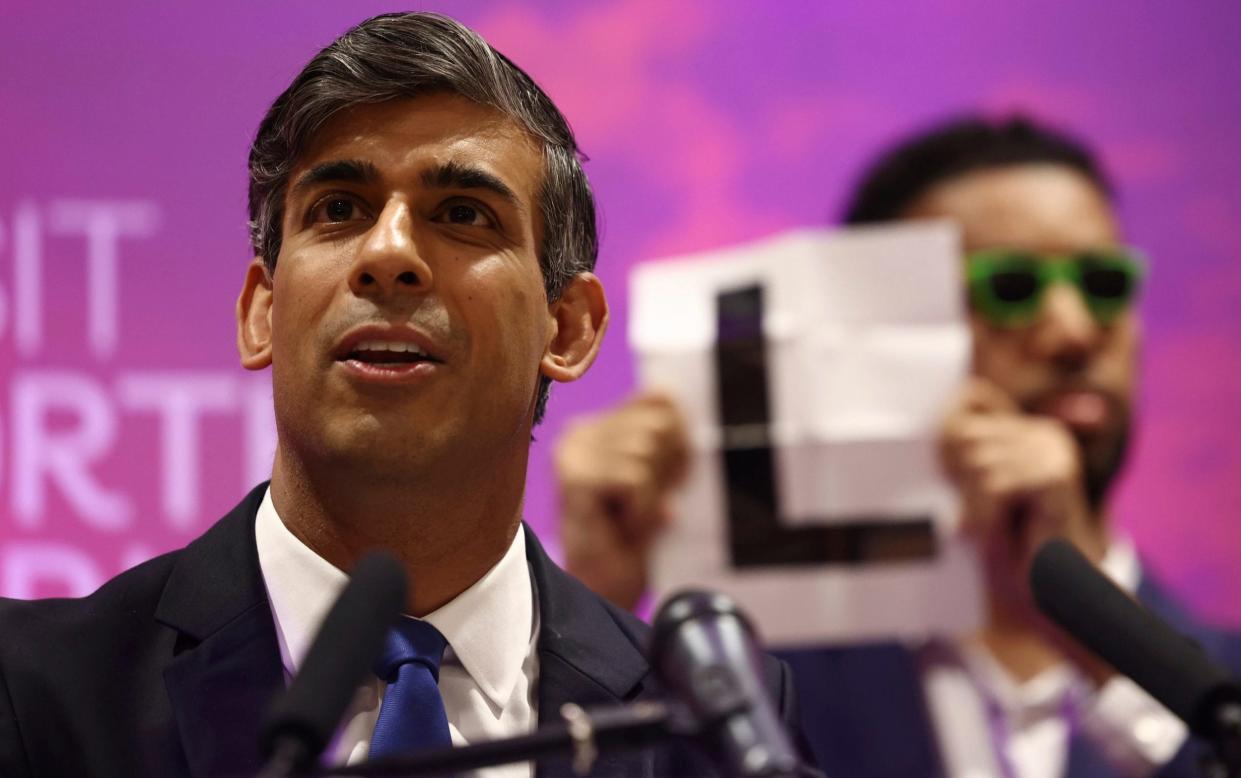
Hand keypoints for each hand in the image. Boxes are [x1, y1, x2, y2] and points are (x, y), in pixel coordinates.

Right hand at [555, 391, 689, 610]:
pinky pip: (635, 478)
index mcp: (598, 425)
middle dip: (668, 469)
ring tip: (632, 517)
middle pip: (657, 424)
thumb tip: (673, 396)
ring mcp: (574, 453)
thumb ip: (667, 437)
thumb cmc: (632, 533)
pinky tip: (623, 525)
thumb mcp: (659, 477)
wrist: (603, 586)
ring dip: (652, 495)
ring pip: (647, 451)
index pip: (660, 398)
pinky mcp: (575, 477)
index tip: (674, 477)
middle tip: (651, 503)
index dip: (682, 438)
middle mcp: (580, 432)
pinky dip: (642, 509)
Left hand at [940, 378, 1106, 603]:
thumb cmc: (1005, 544)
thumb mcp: (973, 491)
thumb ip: (958, 456)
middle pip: (966, 433)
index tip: (943, 470)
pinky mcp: (1055, 476)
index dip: (946, 428)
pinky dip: (980, 513)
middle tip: (967, 510)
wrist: (1048, 590)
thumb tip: (925, 427)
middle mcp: (1042, 432)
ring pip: (976, 461)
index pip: (972, 395)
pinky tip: (985, 532)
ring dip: (968, 501)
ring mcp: (1053, 451)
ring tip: (980, 526)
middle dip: (954, 475)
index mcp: (1024, 429)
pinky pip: (994, 484)